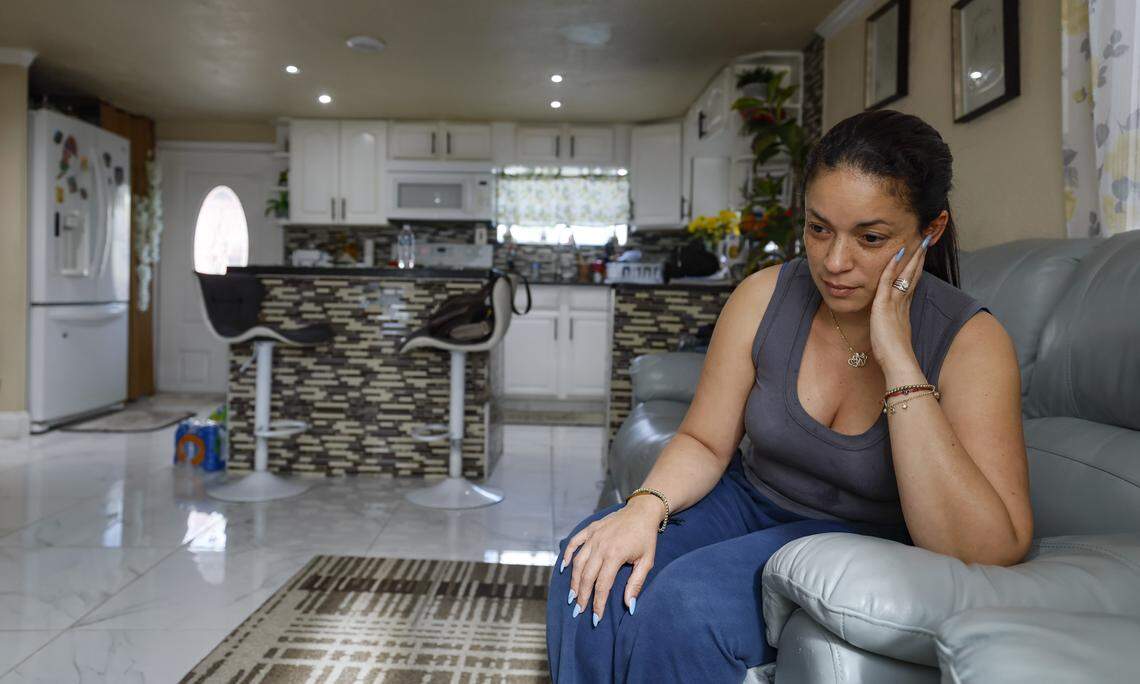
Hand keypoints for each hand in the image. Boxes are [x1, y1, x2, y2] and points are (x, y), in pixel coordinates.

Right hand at [560, 496, 660, 625]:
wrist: (642, 511)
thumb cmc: (646, 537)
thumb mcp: (646, 561)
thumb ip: (636, 584)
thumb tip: (629, 606)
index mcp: (615, 555)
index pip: (602, 585)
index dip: (598, 603)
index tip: (595, 618)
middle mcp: (600, 546)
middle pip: (586, 576)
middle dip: (581, 596)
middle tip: (578, 610)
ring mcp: (593, 536)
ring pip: (578, 562)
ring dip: (573, 580)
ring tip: (572, 595)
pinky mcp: (590, 529)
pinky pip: (574, 543)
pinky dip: (567, 554)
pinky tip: (563, 567)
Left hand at [870, 236, 929, 367]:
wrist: (898, 363)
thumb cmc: (893, 355)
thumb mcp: (892, 337)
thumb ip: (892, 328)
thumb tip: (890, 328)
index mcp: (903, 310)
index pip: (910, 284)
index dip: (915, 270)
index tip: (920, 257)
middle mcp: (902, 304)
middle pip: (912, 276)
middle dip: (919, 258)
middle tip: (925, 242)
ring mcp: (895, 303)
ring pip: (905, 274)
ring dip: (912, 257)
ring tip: (919, 241)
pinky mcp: (885, 306)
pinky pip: (889, 281)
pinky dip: (892, 266)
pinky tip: (898, 254)